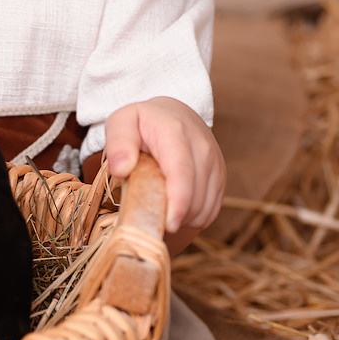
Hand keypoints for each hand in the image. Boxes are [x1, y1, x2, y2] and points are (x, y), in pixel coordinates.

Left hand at [103, 97, 225, 236]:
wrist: (174, 114)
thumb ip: (118, 143)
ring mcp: (216, 161)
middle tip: (149, 217)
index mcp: (175, 132)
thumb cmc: (142, 122)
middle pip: (195, 195)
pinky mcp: (221, 175)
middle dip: (175, 216)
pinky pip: (212, 209)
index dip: (179, 202)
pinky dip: (194, 217)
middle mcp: (202, 146)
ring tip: (159, 209)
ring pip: (205, 207)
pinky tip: (175, 209)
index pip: (182, 172)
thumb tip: (121, 169)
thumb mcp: (121, 122)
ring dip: (183, 218)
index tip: (169, 225)